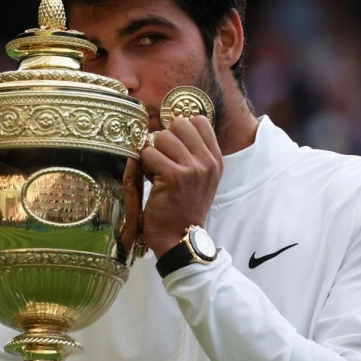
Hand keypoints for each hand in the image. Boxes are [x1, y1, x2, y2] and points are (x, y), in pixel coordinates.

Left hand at [140, 116, 221, 257]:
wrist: (180, 239)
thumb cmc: (184, 209)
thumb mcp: (201, 179)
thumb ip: (194, 154)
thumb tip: (172, 128)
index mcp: (215, 160)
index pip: (198, 121)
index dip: (180, 131)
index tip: (174, 149)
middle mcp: (207, 161)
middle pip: (179, 124)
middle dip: (164, 140)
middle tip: (163, 161)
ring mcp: (192, 168)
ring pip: (162, 137)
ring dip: (153, 154)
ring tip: (157, 173)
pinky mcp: (173, 176)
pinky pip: (149, 154)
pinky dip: (144, 166)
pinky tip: (151, 181)